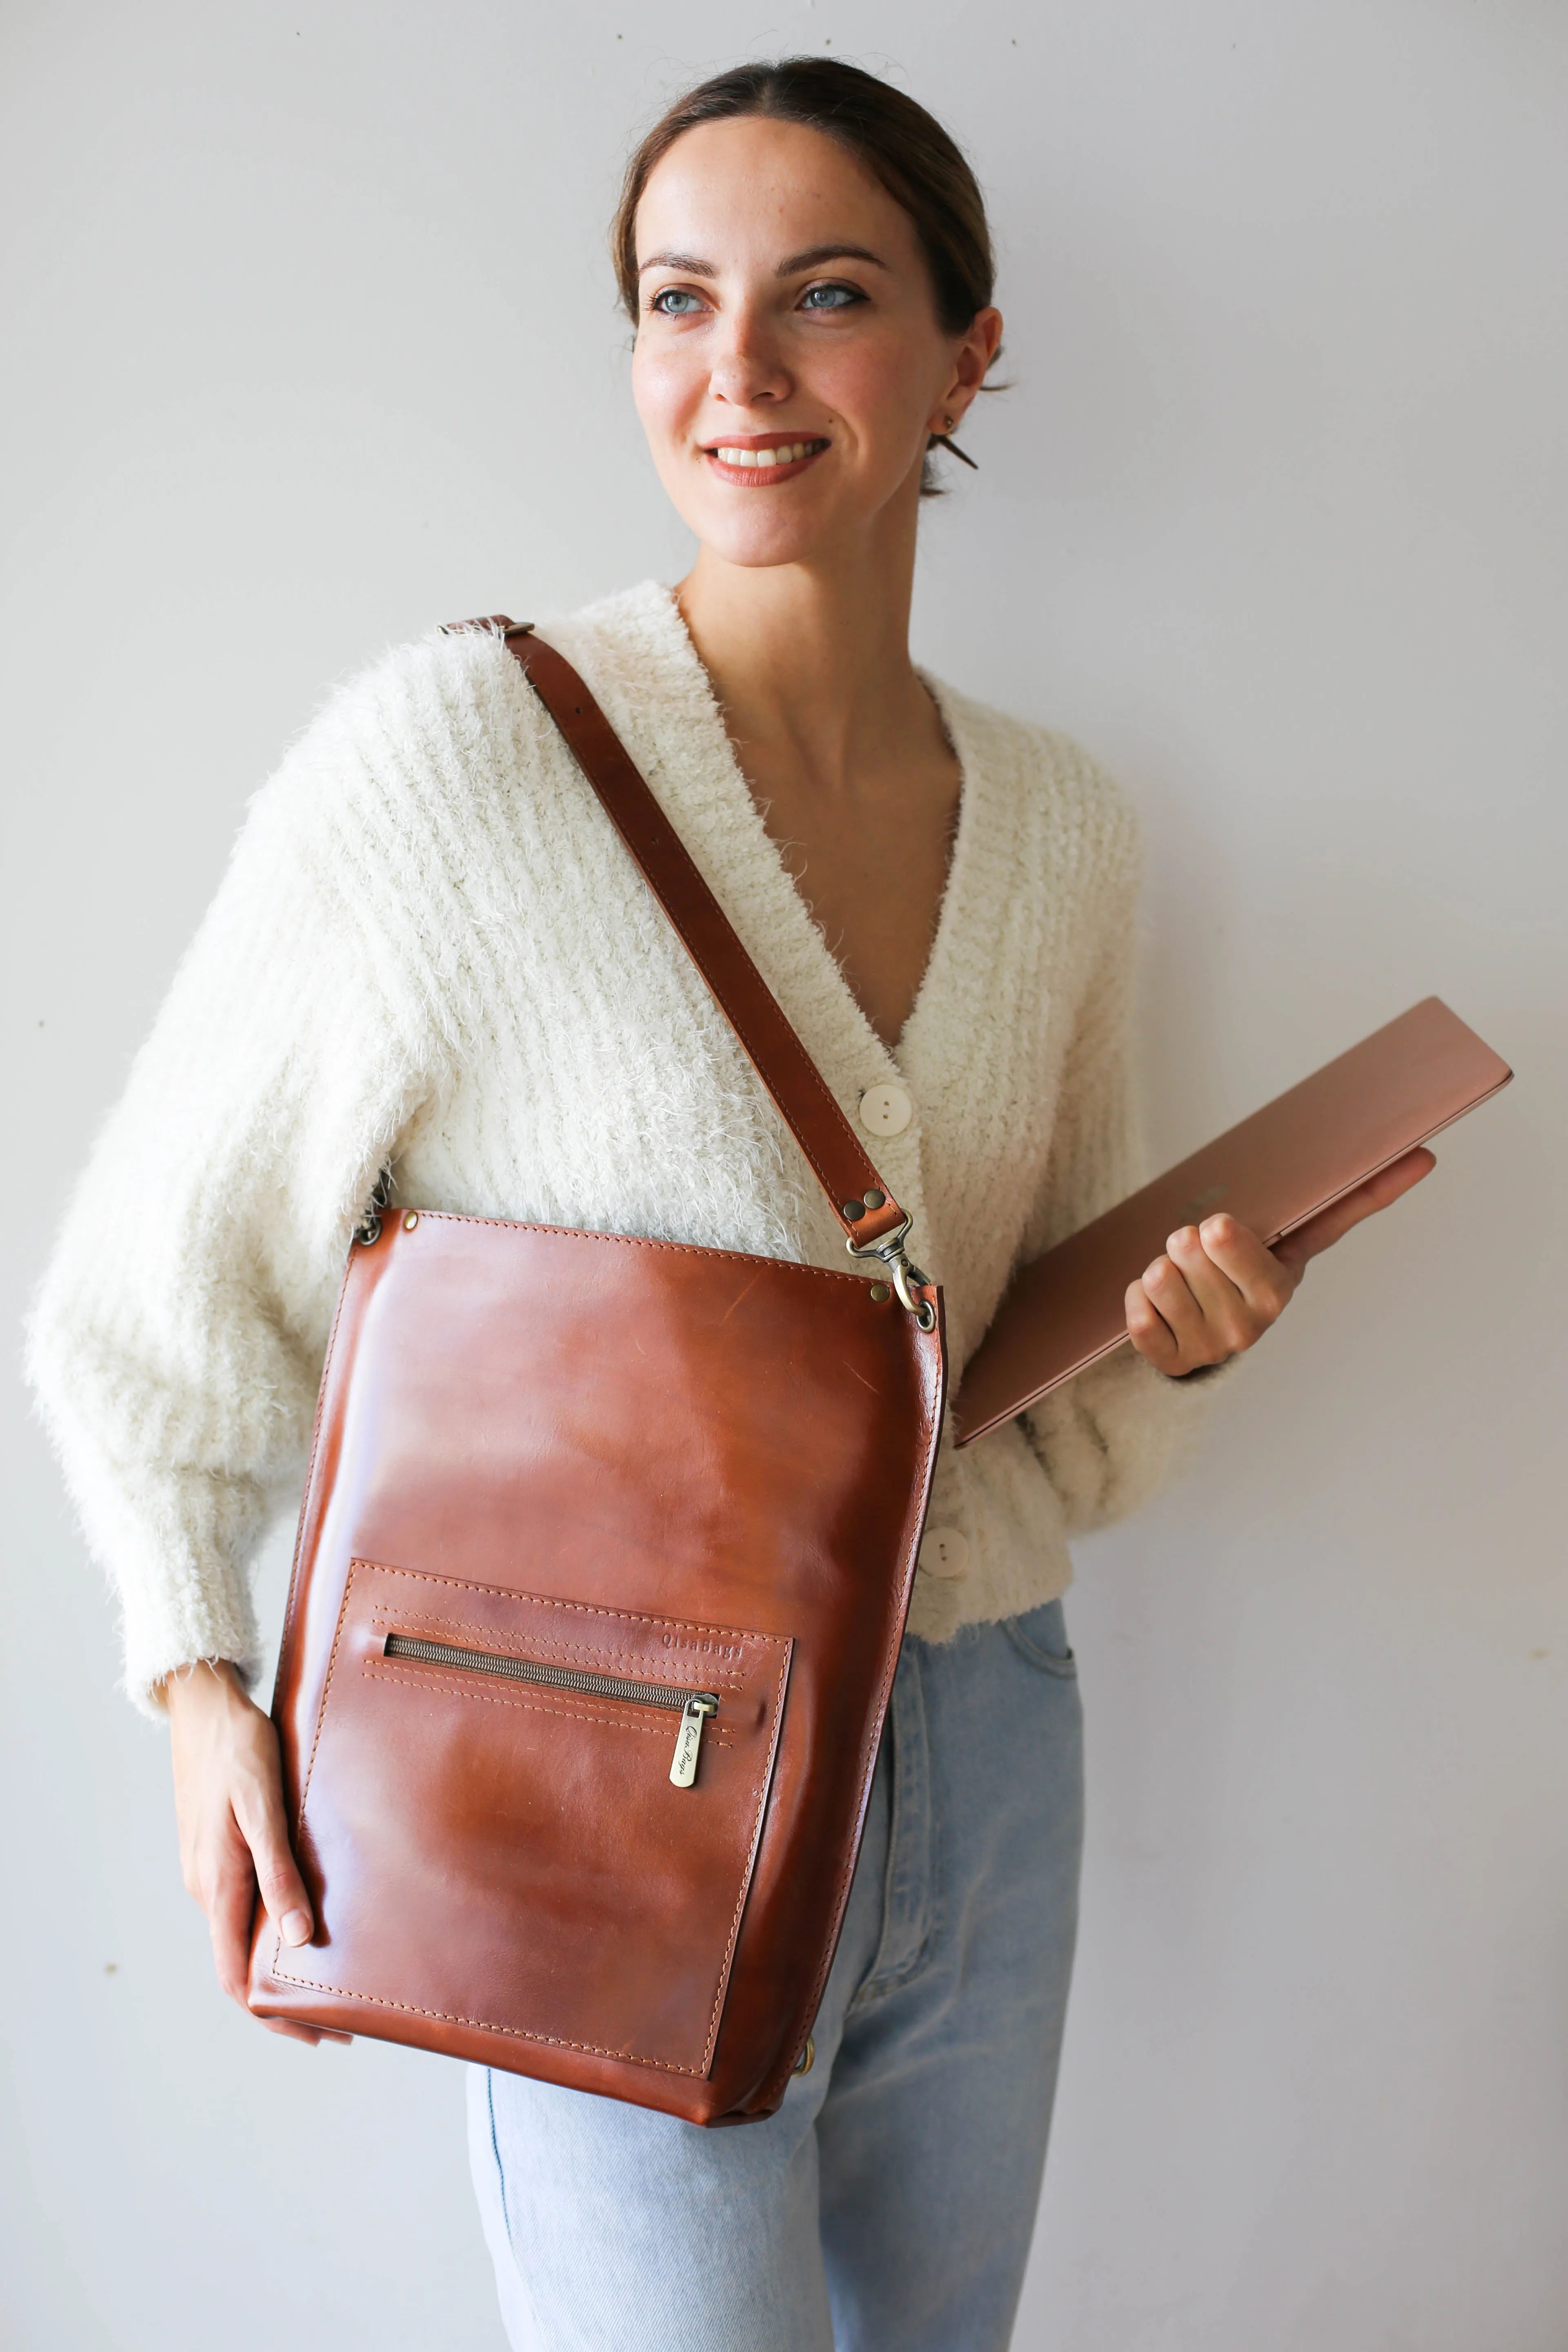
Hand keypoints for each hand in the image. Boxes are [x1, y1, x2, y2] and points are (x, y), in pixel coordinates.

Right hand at [162, 1658, 350, 2046]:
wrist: (205, 1706)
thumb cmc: (238, 1749)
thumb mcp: (263, 1807)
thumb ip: (279, 1871)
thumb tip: (297, 1936)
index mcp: (217, 1885)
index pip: (238, 1979)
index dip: (278, 2015)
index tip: (323, 2033)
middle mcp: (209, 1887)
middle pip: (243, 1966)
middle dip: (290, 1998)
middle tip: (346, 2013)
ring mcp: (212, 1870)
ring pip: (245, 1934)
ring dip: (284, 1961)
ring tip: (337, 1972)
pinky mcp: (221, 1850)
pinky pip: (246, 1904)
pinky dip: (276, 1925)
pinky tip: (309, 1918)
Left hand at [1125, 1146, 1435, 1376]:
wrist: (1217, 1333)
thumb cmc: (1254, 1271)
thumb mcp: (1298, 1236)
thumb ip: (1354, 1201)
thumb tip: (1427, 1157)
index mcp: (1277, 1292)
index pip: (1242, 1254)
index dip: (1226, 1241)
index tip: (1217, 1226)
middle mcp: (1247, 1328)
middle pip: (1188, 1249)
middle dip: (1185, 1238)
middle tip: (1198, 1247)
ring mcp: (1207, 1348)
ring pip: (1159, 1277)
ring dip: (1161, 1266)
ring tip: (1181, 1274)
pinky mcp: (1169, 1363)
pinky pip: (1136, 1314)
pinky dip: (1137, 1297)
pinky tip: (1159, 1299)